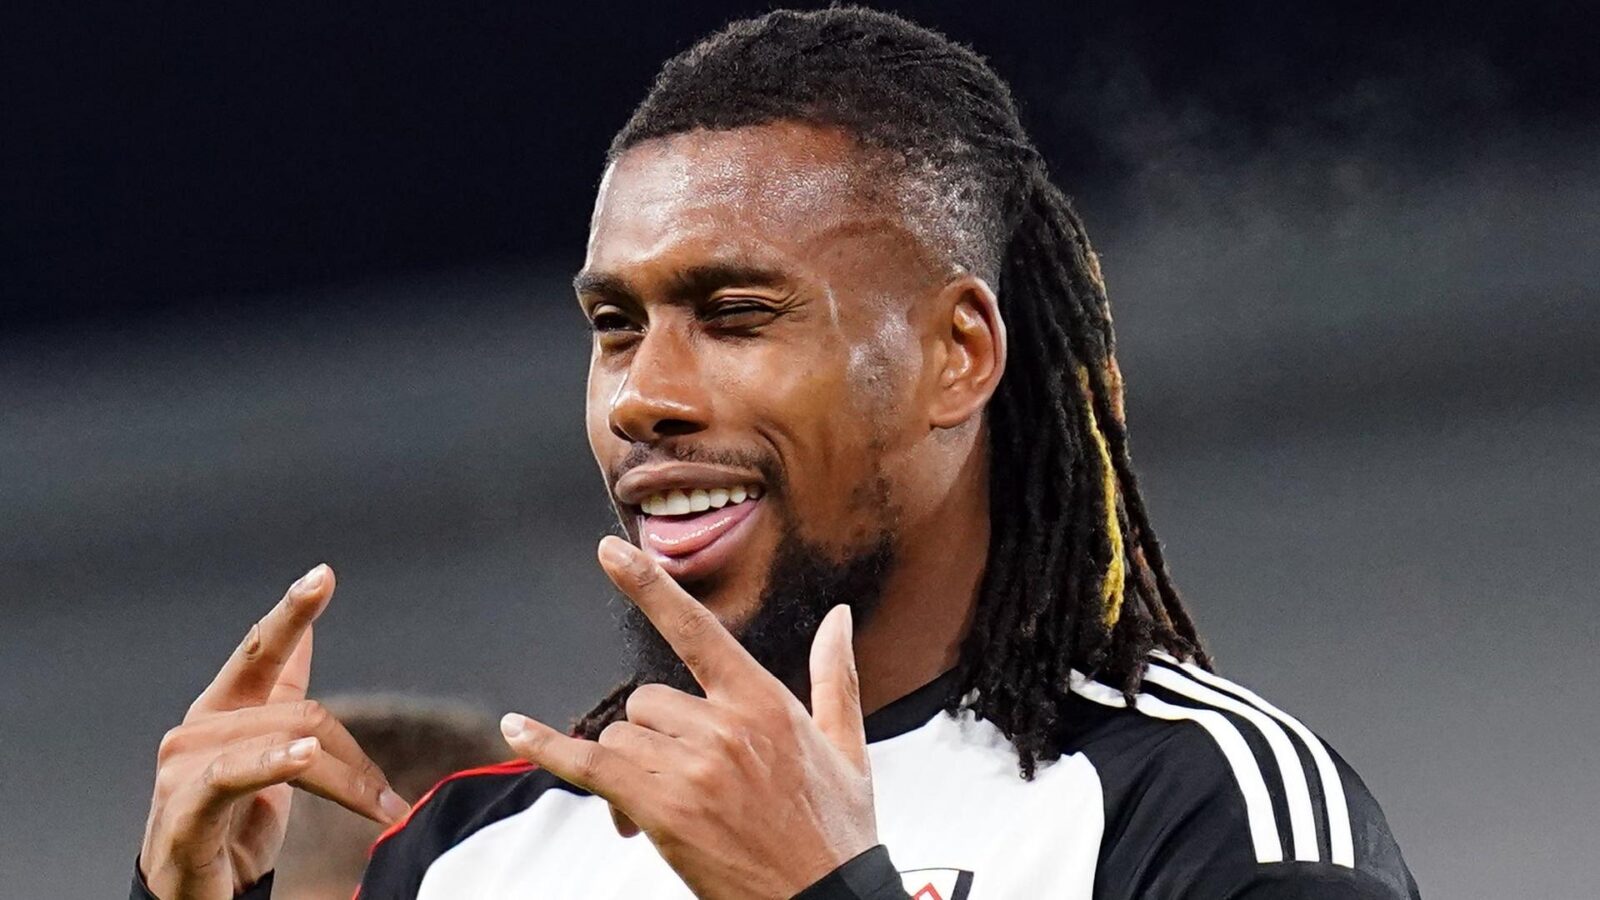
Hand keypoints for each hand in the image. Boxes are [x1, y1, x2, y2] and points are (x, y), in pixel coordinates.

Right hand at [138, 565, 409, 899]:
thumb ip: (279, 697)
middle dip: (356, 759)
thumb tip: (304, 636)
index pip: (260, 651)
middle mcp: (196, 731)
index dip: (292, 612)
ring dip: (347, 782)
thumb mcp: (263, 757)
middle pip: (304, 714)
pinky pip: (234, 778)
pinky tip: (302, 756)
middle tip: (390, 801)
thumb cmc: (228, 830)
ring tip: (382, 806)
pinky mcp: (185, 811)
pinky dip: (272, 765)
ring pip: (291, 744)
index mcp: (218, 712)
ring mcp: (184, 770)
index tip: (323, 575)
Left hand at [500, 536, 877, 899]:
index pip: (697, 631)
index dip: (650, 587)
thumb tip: (838, 618)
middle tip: (690, 782)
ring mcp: (691, 767)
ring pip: (624, 736)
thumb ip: (836, 675)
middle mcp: (724, 724)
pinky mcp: (662, 808)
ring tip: (677, 809)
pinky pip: (589, 764)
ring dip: (635, 767)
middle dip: (656, 737)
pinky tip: (516, 730)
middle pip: (648, 701)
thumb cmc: (836, 830)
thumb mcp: (848, 748)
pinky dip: (548, 749)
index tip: (611, 552)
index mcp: (765, 700)